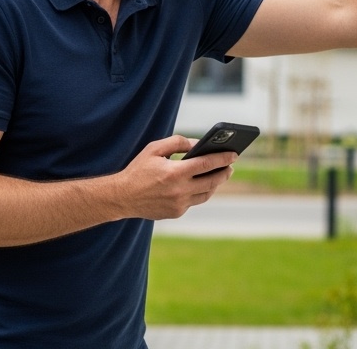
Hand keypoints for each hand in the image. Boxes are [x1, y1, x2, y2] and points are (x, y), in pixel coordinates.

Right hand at [114, 134, 235, 220]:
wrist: (121, 197)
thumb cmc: (138, 170)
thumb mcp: (154, 149)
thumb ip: (177, 142)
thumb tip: (197, 144)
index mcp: (175, 173)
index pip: (207, 163)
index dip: (224, 158)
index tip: (235, 154)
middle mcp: (180, 190)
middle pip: (212, 181)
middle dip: (225, 172)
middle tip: (231, 166)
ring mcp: (179, 204)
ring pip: (206, 194)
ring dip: (215, 184)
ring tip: (219, 175)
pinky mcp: (176, 213)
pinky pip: (194, 201)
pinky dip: (199, 192)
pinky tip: (201, 185)